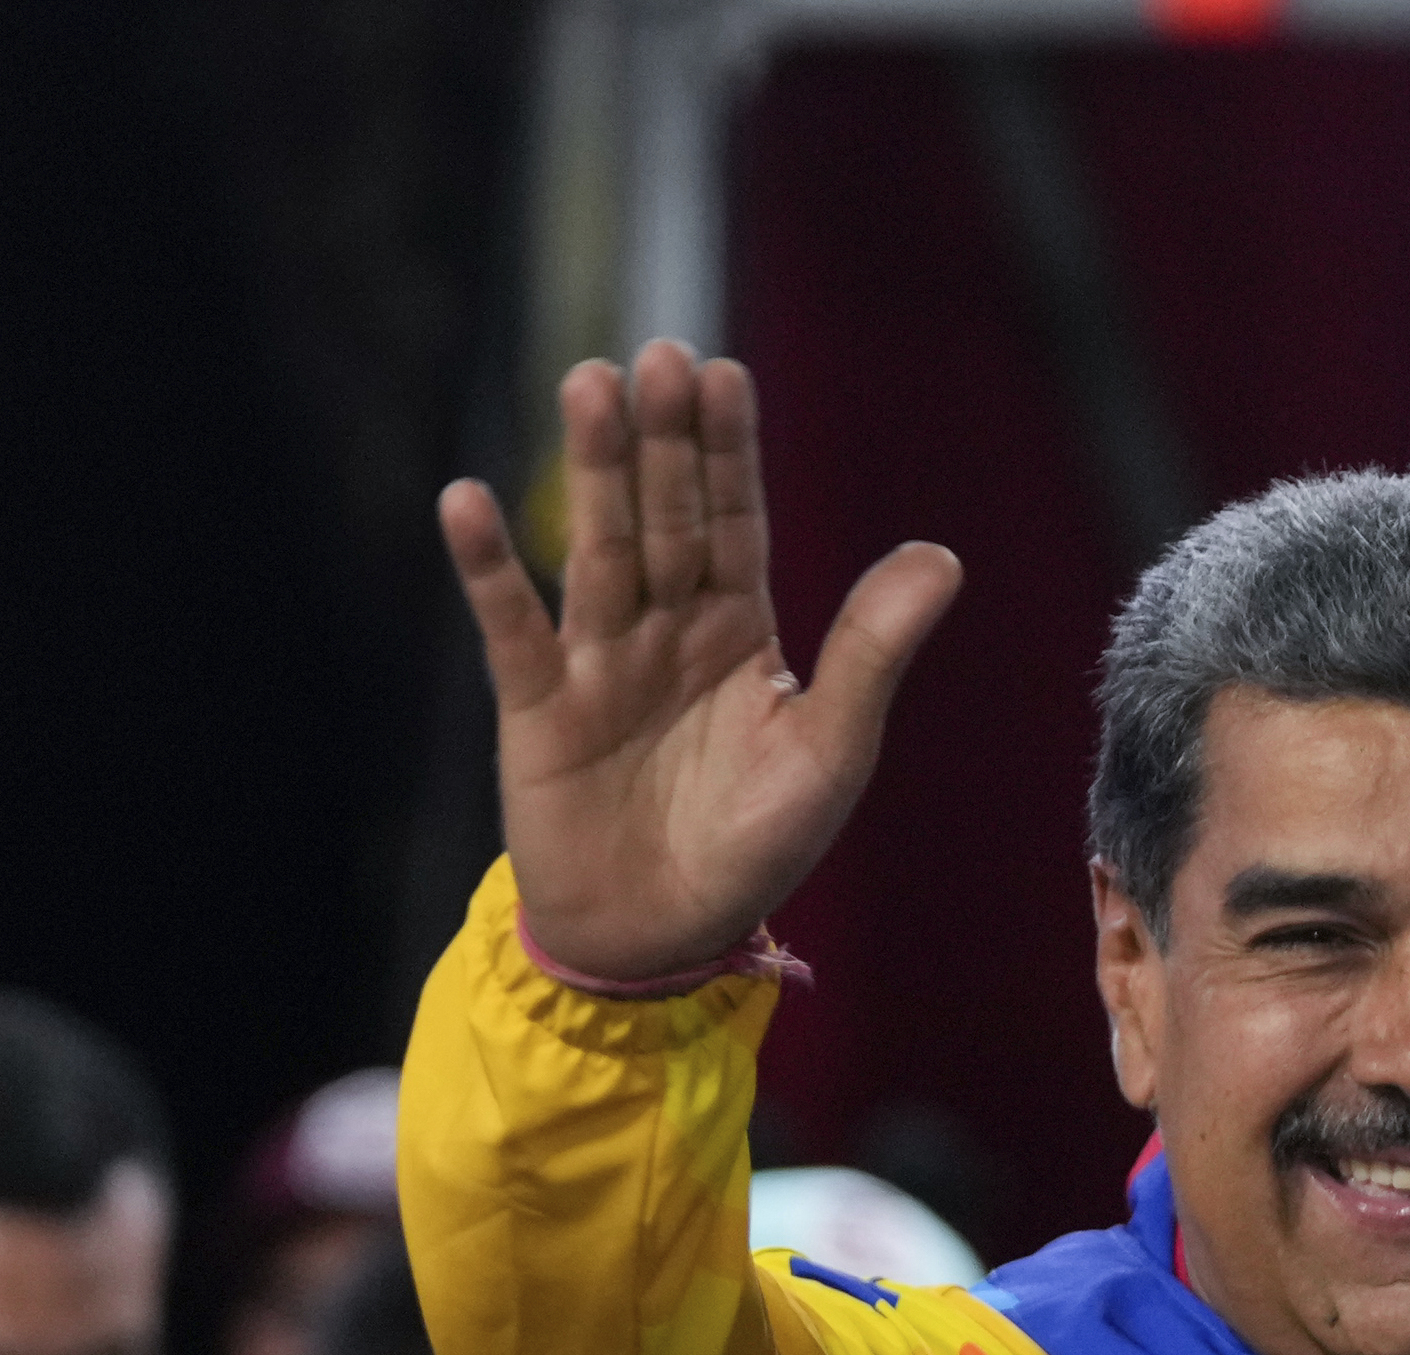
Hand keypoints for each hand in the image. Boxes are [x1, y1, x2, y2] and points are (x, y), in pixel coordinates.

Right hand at [438, 342, 964, 983]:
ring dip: (592, 471)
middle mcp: (666, 630)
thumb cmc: (755, 848)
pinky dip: (489, 568)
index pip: (735, 522)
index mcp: (741, 633)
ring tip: (588, 386)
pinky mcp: (537, 708)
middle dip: (663, 441)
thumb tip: (942, 556)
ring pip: (596, 549)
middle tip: (656, 356)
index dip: (728, 452)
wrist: (664, 942)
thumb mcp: (829, 752)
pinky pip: (510, 629)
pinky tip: (467, 500)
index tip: (723, 373)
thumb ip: (871, 653)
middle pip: (664, 518)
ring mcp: (597, 662)